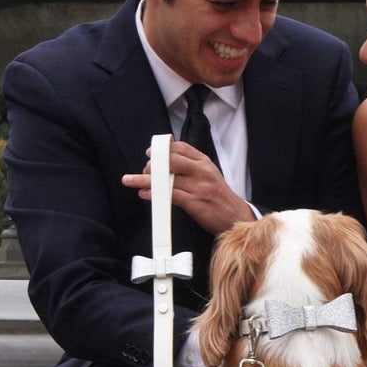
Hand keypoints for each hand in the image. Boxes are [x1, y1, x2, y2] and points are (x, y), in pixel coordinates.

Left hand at [122, 140, 253, 233]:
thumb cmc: (220, 199)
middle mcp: (202, 172)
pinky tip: (144, 194)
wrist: (236, 219)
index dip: (163, 149)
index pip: (182, 148)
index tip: (151, 152)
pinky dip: (154, 194)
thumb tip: (167, 166)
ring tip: (130, 180)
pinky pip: (170, 195)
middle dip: (153, 164)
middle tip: (143, 169)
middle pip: (172, 161)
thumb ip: (192, 169)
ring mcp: (199, 187)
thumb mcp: (211, 177)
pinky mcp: (195, 203)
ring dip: (145, 180)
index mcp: (205, 164)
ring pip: (167, 179)